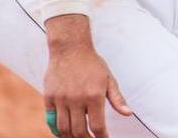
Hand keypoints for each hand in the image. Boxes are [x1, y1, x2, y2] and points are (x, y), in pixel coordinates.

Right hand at [44, 15, 131, 137]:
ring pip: (63, 129)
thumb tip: (128, 114)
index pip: (97, 126)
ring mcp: (61, 99)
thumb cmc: (92, 64)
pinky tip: (64, 133)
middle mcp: (76, 99)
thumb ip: (117, 99)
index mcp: (94, 96)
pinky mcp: (49, 97)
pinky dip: (57, 130)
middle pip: (79, 131)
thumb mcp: (109, 79)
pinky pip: (51, 120)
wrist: (70, 48)